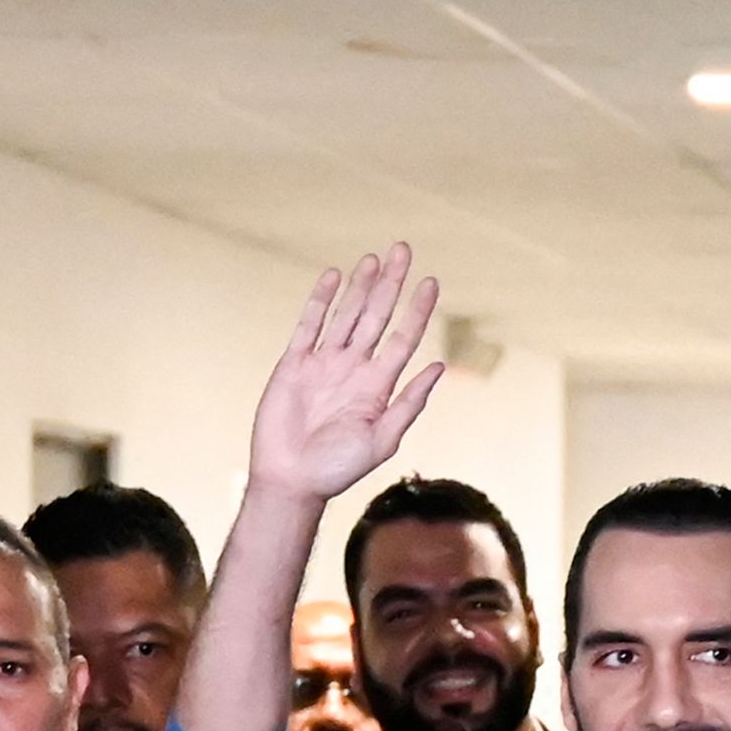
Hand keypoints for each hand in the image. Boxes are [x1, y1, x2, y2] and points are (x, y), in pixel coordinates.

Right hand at [250, 244, 443, 503]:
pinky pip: (309, 324)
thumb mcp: (383, 439)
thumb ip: (409, 402)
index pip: (403, 338)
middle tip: (403, 249)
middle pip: (376, 316)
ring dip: (360, 286)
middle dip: (390, 283)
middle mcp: (354, 369)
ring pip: (346, 314)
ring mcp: (324, 364)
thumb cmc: (338, 469)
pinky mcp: (294, 364)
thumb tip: (438, 366)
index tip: (430, 282)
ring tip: (374, 258)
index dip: (417, 310)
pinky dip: (321, 301)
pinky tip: (334, 277)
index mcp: (378, 385)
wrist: (292, 480)